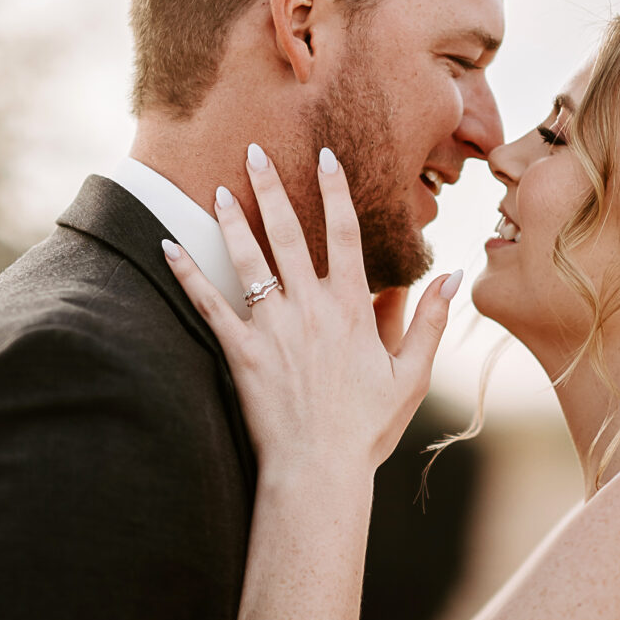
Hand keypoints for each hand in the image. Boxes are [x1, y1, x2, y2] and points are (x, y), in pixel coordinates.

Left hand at [162, 144, 459, 477]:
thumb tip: (452, 276)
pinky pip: (208, 304)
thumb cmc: (367, 427)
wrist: (319, 469)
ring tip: (220, 188)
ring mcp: (272, 328)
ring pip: (248, 260)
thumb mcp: (411, 375)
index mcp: (353, 308)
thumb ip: (429, 320)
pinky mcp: (240, 352)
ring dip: (232, 220)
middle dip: (272, 187)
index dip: (336, 190)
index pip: (346, 234)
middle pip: (289, 234)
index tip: (326, 155)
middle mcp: (310, 307)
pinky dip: (187, 272)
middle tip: (254, 150)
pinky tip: (168, 244)